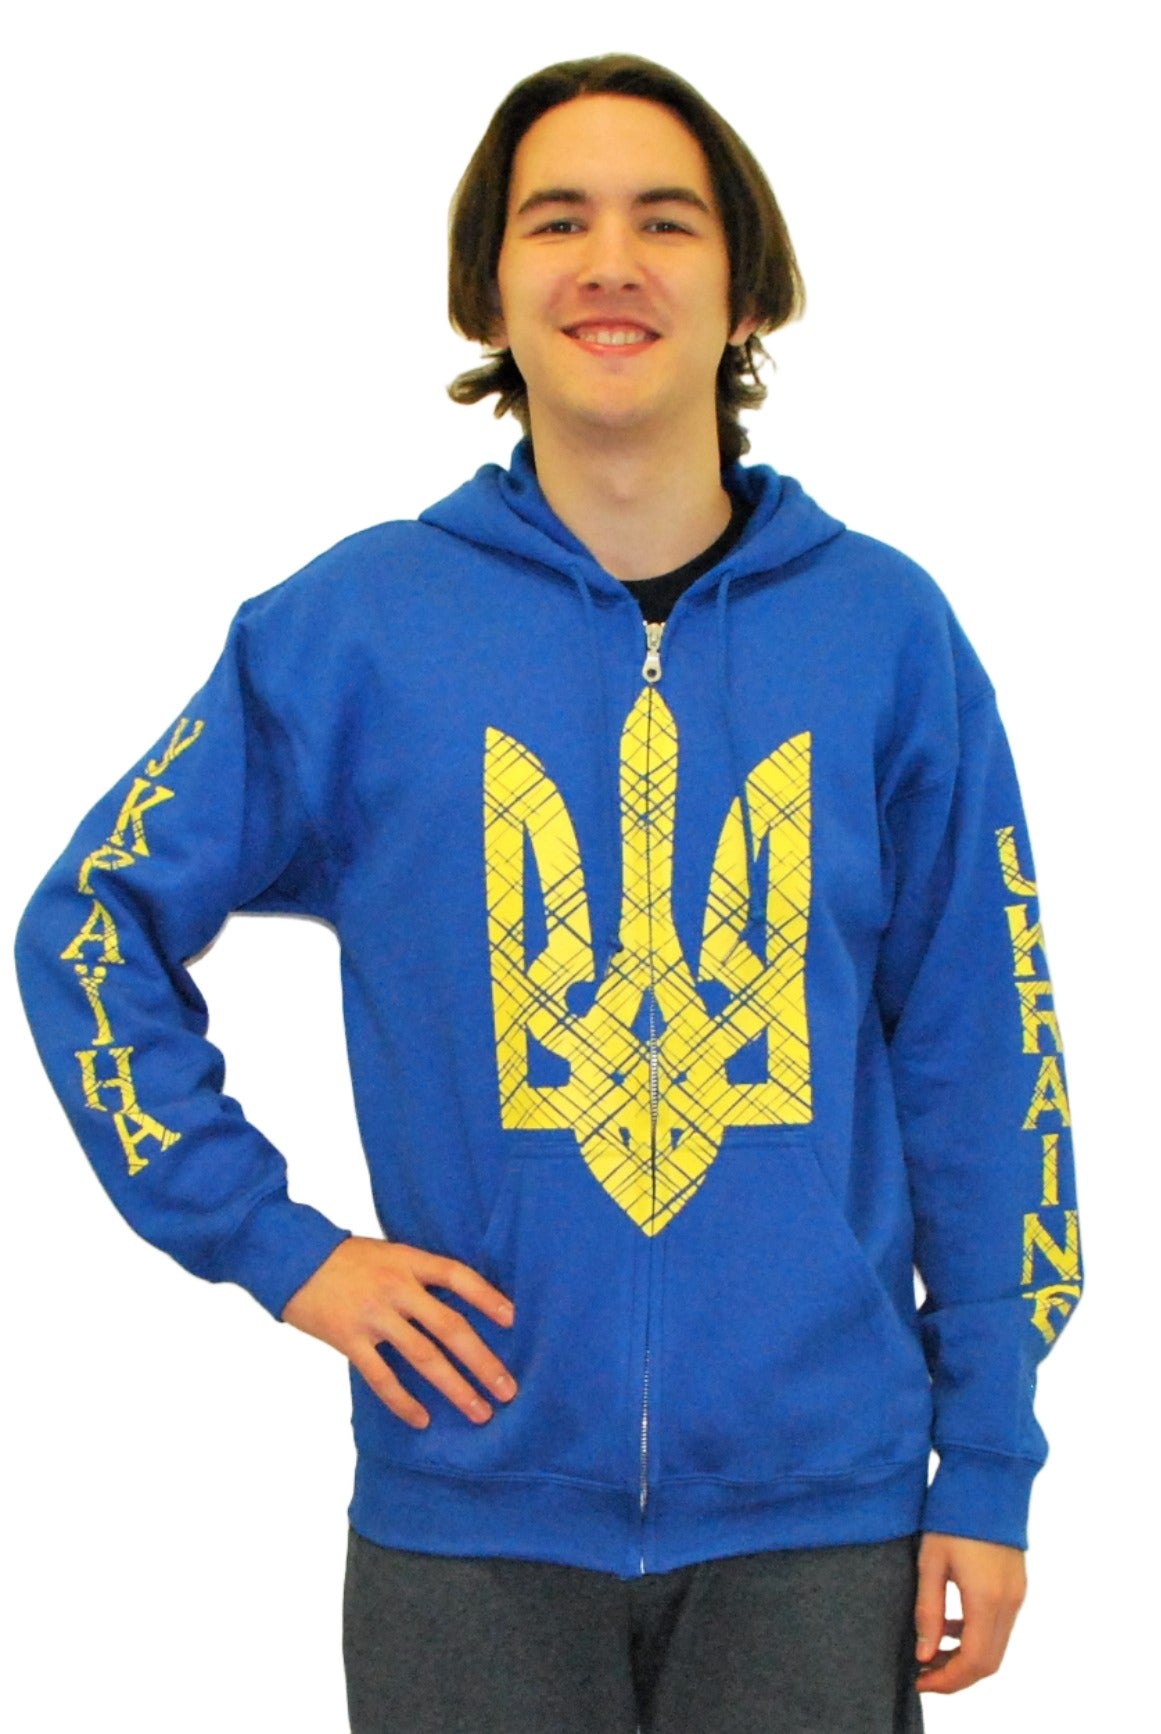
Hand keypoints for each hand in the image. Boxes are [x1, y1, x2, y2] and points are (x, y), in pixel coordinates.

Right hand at [281, 1235, 517, 1429]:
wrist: (291, 1258)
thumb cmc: (345, 1258)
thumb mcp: (387, 1253)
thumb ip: (417, 1275)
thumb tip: (456, 1303)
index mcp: (408, 1261)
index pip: (458, 1276)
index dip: (487, 1297)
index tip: (513, 1320)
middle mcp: (396, 1288)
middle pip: (450, 1326)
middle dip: (482, 1360)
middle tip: (507, 1389)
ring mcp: (373, 1315)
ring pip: (424, 1357)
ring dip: (455, 1388)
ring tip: (480, 1411)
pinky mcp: (349, 1339)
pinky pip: (382, 1377)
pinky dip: (403, 1402)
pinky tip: (422, 1420)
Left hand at [913, 1531, 1026, 1693]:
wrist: (987, 1478)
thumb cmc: (952, 1515)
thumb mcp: (931, 1562)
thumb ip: (929, 1611)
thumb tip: (924, 1654)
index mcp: (987, 1599)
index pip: (974, 1662)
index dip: (947, 1680)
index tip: (919, 1679)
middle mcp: (1009, 1603)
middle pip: (989, 1662)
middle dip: (956, 1675)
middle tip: (923, 1672)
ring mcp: (1017, 1594)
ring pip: (996, 1646)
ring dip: (966, 1657)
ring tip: (931, 1651)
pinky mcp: (1017, 1585)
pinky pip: (1000, 1625)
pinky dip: (976, 1636)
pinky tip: (950, 1625)